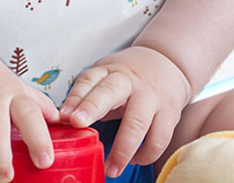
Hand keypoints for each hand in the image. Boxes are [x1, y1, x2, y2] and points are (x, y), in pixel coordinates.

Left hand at [59, 47, 191, 176]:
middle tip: (78, 124)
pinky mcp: (170, 112)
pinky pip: (159, 138)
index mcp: (109, 71)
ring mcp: (151, 95)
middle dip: (92, 107)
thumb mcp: (106, 77)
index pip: (89, 80)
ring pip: (137, 122)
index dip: (76, 97)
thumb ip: (87, 95)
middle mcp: (129, 80)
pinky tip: (135, 160)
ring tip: (111, 170)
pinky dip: (146, 154)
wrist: (166, 63)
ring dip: (123, 150)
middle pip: (110, 92)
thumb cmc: (127, 77)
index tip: (65, 115)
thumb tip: (63, 120)